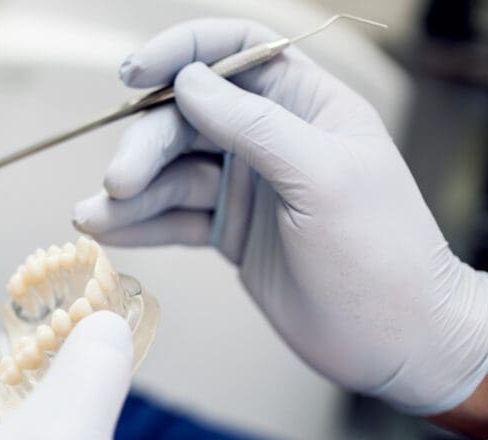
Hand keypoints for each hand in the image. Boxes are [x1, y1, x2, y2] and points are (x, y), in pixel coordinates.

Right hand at [73, 19, 487, 414]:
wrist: (397, 340)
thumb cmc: (379, 252)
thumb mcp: (322, 177)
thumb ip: (255, 126)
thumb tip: (189, 81)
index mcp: (307, 105)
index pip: (236, 50)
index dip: (182, 52)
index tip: (132, 75)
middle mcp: (272, 138)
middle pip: (188, 118)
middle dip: (147, 146)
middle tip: (117, 183)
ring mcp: (248, 187)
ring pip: (172, 173)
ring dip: (129, 193)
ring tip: (90, 219)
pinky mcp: (229, 233)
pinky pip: (174, 218)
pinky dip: (139, 224)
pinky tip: (105, 233)